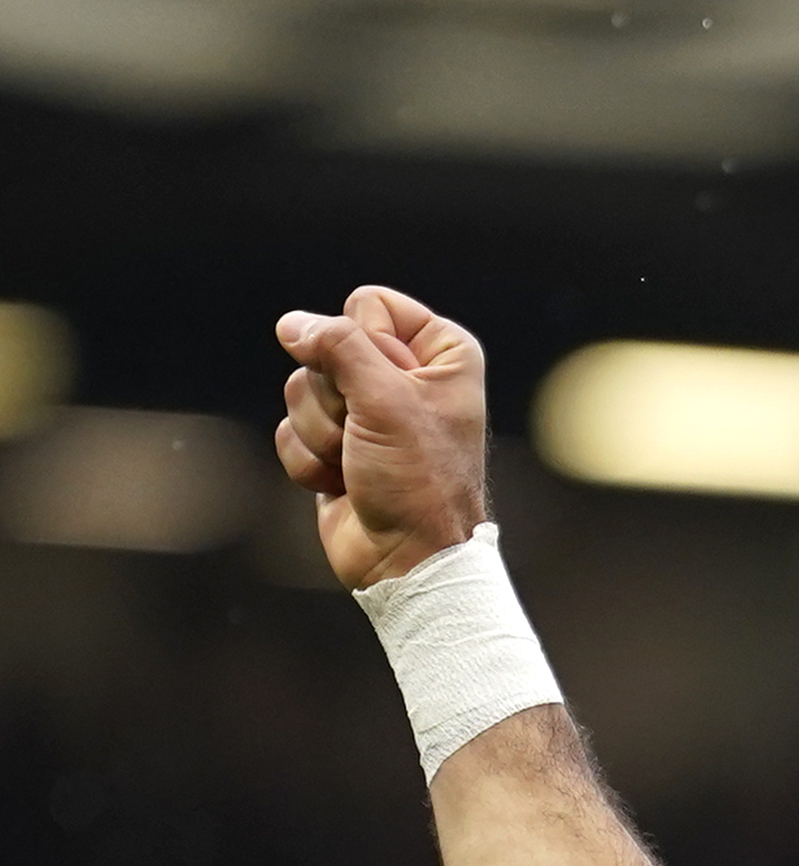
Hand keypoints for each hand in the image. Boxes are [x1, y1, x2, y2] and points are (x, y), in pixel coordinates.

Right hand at [274, 287, 488, 588]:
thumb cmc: (417, 481)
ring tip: (358, 465)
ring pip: (302, 390)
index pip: (368, 303)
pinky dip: (310, 462)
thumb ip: (337, 346)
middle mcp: (404, 375)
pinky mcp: (335, 447)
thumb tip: (292, 324)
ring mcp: (366, 413)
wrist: (409, 561)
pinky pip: (291, 431)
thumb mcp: (385, 399)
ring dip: (323, 435)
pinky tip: (342, 484)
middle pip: (327, 347)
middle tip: (369, 436)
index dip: (364, 343)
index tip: (390, 391)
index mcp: (439, 352)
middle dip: (336, 398)